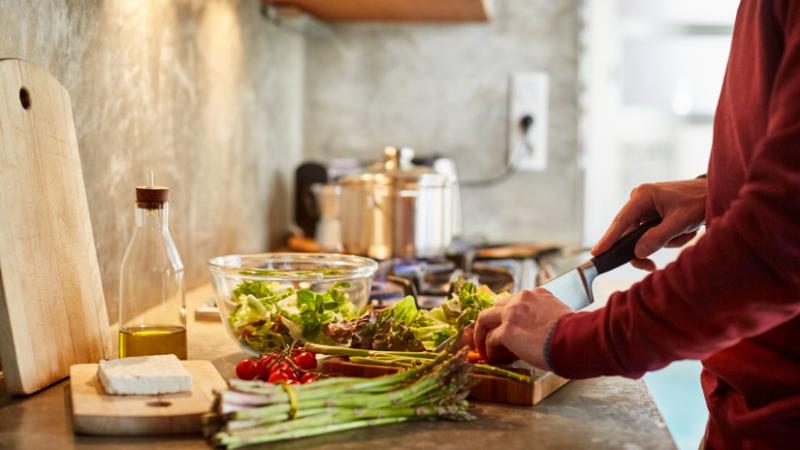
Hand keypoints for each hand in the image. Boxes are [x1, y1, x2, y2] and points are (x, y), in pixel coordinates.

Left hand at [473, 288, 570, 369]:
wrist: (577, 340)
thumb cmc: (576, 334)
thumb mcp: (561, 316)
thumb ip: (547, 317)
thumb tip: (544, 333)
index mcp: (537, 294)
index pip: (514, 301)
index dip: (507, 316)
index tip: (507, 327)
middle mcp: (522, 299)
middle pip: (495, 307)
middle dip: (489, 322)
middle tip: (487, 336)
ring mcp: (512, 313)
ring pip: (485, 319)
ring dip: (482, 335)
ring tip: (483, 348)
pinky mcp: (507, 330)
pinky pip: (490, 339)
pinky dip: (489, 349)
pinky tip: (493, 357)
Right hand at [592, 178, 706, 270]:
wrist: (714, 193)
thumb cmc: (698, 202)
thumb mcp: (679, 222)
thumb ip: (657, 238)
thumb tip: (637, 252)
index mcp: (642, 196)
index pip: (621, 221)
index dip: (608, 239)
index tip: (596, 252)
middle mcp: (639, 200)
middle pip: (630, 233)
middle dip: (646, 247)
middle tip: (650, 266)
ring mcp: (645, 207)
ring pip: (643, 237)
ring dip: (664, 241)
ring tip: (685, 233)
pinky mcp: (652, 214)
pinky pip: (651, 234)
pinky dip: (667, 238)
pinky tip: (683, 231)